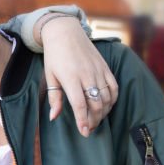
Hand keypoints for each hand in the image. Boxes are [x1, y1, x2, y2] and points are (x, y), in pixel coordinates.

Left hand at [36, 15, 117, 136]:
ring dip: (103, 112)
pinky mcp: (105, 67)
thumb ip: (54, 97)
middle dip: (94, 120)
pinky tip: (106, 106)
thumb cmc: (55, 56)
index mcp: (70, 78)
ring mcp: (98, 71)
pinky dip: (112, 100)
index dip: (83, 120)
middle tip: (89, 129)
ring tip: (96, 120)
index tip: (84, 132)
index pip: (80, 104)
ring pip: (106, 98)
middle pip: (96, 104)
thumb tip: (53, 117)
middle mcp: (87, 75)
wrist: (66, 32)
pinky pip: (114, 87)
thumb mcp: (49, 76)